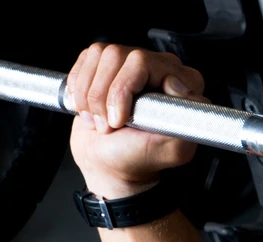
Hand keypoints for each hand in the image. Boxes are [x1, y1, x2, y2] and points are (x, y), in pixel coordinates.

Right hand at [66, 44, 204, 199]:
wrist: (109, 165)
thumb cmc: (139, 158)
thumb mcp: (170, 150)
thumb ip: (183, 122)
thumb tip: (175, 85)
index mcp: (182, 83)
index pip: (142, 62)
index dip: (122, 90)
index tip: (120, 120)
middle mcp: (159, 67)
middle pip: (116, 55)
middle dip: (103, 95)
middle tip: (109, 124)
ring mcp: (131, 63)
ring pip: (99, 55)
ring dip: (90, 95)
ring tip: (101, 120)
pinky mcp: (106, 65)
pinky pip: (84, 59)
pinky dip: (78, 89)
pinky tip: (90, 109)